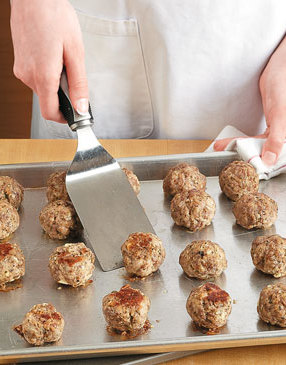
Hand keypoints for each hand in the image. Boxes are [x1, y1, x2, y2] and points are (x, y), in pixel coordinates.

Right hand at [10, 0, 87, 122]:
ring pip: (43, 89)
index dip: (65, 118)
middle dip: (63, 96)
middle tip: (73, 77)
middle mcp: (28, 75)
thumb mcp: (75, 52)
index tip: (76, 115)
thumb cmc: (54, 16)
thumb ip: (79, 84)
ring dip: (55, 83)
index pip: (50, 112)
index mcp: (43, 75)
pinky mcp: (19, 62)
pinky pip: (36, 77)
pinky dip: (48, 74)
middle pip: (48, 101)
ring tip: (62, 60)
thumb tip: (82, 107)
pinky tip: (53, 56)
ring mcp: (21, 69)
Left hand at [214, 36, 285, 165]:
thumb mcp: (281, 114)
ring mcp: (278, 132)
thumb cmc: (284, 86)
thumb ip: (277, 138)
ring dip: (240, 147)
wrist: (281, 67)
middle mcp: (284, 137)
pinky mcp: (270, 127)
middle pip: (264, 152)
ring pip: (257, 145)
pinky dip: (243, 140)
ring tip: (221, 147)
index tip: (241, 166)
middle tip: (224, 154)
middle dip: (243, 154)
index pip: (275, 157)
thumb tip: (269, 160)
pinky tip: (230, 142)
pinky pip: (256, 138)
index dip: (259, 163)